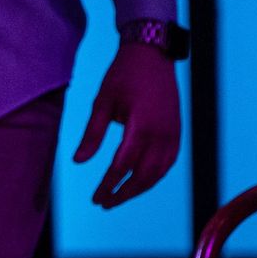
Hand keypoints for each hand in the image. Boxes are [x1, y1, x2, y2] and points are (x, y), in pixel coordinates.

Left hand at [73, 43, 181, 208]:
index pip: (123, 167)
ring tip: (119, 197)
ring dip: (139, 188)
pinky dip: (155, 176)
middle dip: (123, 194)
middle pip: (143, 176)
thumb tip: (78, 161)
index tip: (95, 198)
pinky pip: (168, 162)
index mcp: (141, 126)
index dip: (108, 185)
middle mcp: (162, 134)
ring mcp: (173, 133)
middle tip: (104, 203)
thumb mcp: (101, 102)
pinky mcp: (177, 131)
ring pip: (158, 173)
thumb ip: (92, 134)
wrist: (152, 54)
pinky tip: (141, 182)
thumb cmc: (123, 75)